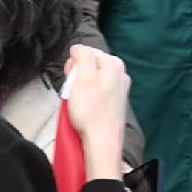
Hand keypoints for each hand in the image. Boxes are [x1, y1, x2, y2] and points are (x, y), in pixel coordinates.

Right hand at [60, 45, 133, 174]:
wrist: (102, 143)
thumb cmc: (90, 111)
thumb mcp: (82, 77)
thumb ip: (82, 56)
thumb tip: (78, 48)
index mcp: (115, 64)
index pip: (86, 53)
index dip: (74, 65)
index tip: (70, 79)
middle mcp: (121, 75)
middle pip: (91, 67)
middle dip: (78, 77)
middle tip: (73, 92)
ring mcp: (120, 91)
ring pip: (93, 81)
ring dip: (81, 89)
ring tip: (78, 103)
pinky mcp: (116, 105)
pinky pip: (97, 94)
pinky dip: (89, 99)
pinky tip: (85, 110)